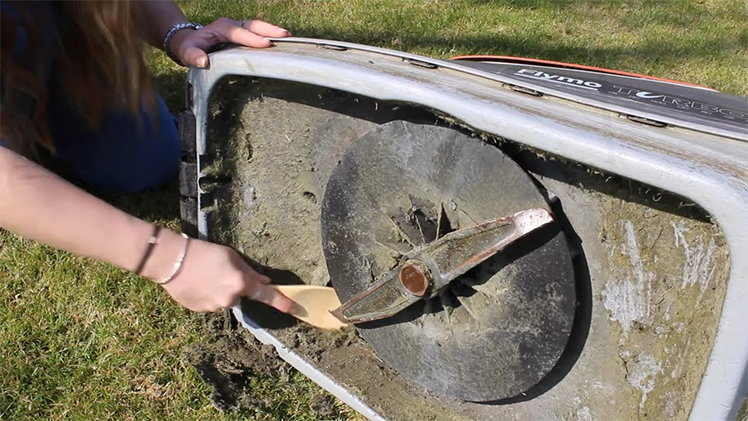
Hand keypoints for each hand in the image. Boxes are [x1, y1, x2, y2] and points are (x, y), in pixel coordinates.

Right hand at [157, 237, 296, 313]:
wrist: (171, 261)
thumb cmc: (204, 252)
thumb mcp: (231, 256)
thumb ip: (250, 271)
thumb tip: (265, 281)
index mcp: (240, 284)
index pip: (266, 295)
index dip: (282, 302)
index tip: (294, 309)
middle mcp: (229, 299)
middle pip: (239, 294)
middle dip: (233, 285)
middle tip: (218, 270)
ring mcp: (213, 307)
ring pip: (223, 300)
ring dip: (219, 290)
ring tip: (203, 275)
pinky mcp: (199, 311)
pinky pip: (210, 303)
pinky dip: (206, 295)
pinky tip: (196, 283)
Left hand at [170, 18, 291, 67]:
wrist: (191, 41)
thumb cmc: (190, 48)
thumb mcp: (187, 52)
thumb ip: (193, 55)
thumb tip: (202, 61)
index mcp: (222, 28)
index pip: (239, 32)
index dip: (252, 38)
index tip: (266, 44)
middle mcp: (233, 25)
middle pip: (254, 25)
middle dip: (270, 30)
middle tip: (285, 35)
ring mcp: (240, 28)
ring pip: (259, 27)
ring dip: (274, 32)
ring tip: (289, 38)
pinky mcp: (245, 34)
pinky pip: (259, 33)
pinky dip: (271, 36)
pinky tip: (283, 43)